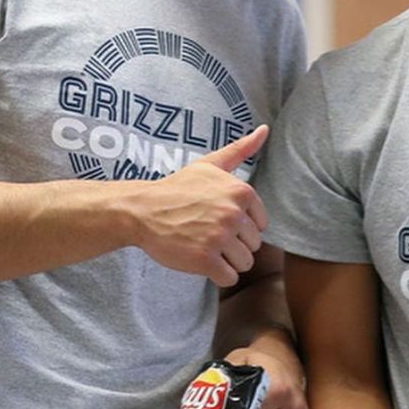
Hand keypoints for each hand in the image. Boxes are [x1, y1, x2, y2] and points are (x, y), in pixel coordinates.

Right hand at [133, 126, 268, 285]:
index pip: (261, 225)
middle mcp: (234, 214)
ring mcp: (220, 237)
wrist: (143, 210)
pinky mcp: (205, 259)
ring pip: (244, 264)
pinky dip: (217, 275)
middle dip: (234, 245)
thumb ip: (241, 150)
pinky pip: (229, 278)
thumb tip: (265, 129)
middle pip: (253, 246)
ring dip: (226, 262)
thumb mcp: (210, 164)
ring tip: (205, 247)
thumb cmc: (178, 188)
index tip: (218, 220)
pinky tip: (202, 261)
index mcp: (241, 192)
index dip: (241, 227)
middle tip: (207, 234)